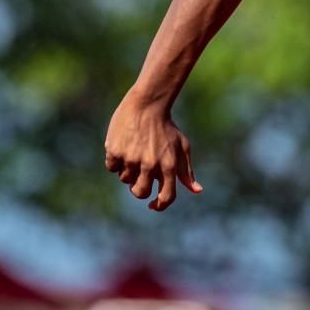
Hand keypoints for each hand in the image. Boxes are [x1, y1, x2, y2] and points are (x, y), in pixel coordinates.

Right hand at [104, 94, 200, 211]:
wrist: (147, 103)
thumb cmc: (166, 127)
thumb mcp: (182, 147)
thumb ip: (186, 171)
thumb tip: (197, 190)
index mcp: (169, 166)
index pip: (165, 197)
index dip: (159, 205)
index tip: (152, 205)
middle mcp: (150, 164)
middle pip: (140, 192)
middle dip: (138, 188)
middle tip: (139, 175)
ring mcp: (132, 158)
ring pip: (124, 180)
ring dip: (127, 171)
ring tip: (133, 152)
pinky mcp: (116, 150)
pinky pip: (112, 167)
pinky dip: (115, 160)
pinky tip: (123, 145)